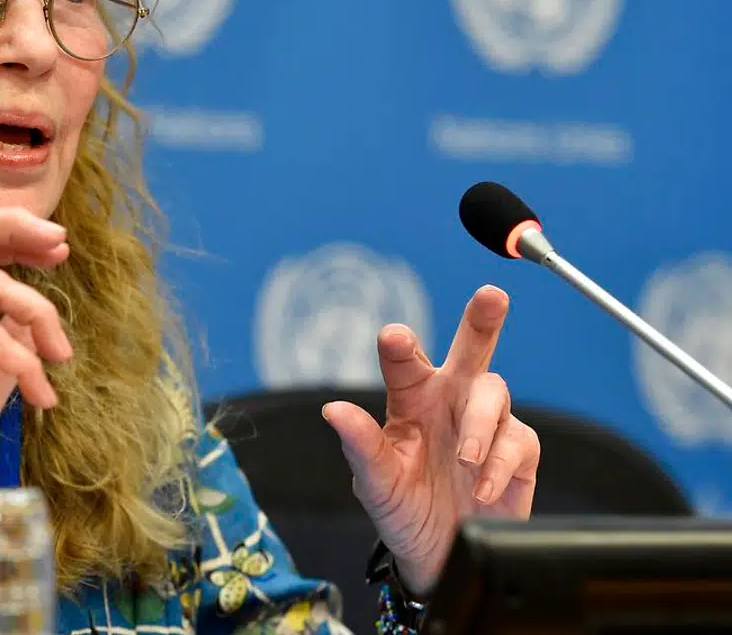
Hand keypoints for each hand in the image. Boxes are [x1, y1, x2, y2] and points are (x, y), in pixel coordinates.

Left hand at [322, 285, 539, 596]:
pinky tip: (481, 486)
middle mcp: (449, 401)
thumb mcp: (374, 483)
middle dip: (481, 321)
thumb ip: (360, 447)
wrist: (436, 555)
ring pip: (494, 392)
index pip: (404, 362)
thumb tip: (333, 410)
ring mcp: (485, 424)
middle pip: (470, 350)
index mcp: (410, 399)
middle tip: (491, 296)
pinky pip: (518, 440)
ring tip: (465, 458)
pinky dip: (499, 462)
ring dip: (480, 422)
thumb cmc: (401, 507)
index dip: (399, 346)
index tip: (394, 337)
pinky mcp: (516, 453)